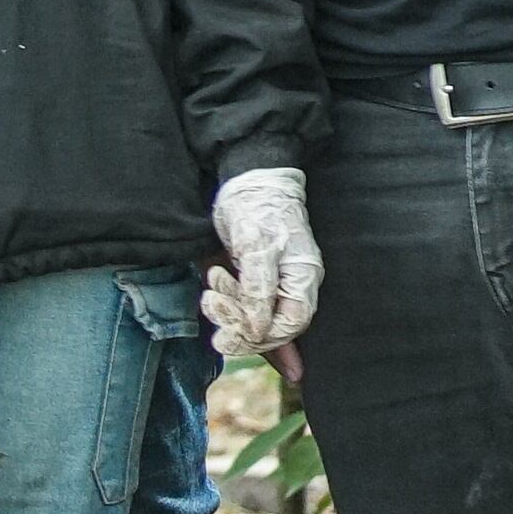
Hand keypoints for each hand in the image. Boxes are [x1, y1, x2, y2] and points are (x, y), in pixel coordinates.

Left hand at [202, 166, 324, 355]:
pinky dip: (227, 298)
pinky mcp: (255, 273)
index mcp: (302, 277)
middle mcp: (291, 283)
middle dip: (239, 323)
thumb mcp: (256, 247)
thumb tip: (258, 330)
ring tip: (210, 291)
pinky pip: (244, 300)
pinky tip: (214, 282)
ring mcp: (273, 279)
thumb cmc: (257, 206)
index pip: (291, 324)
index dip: (263, 337)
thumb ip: (258, 290)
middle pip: (270, 324)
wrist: (247, 176)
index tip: (231, 336)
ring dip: (228, 309)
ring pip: (253, 314)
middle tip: (212, 306)